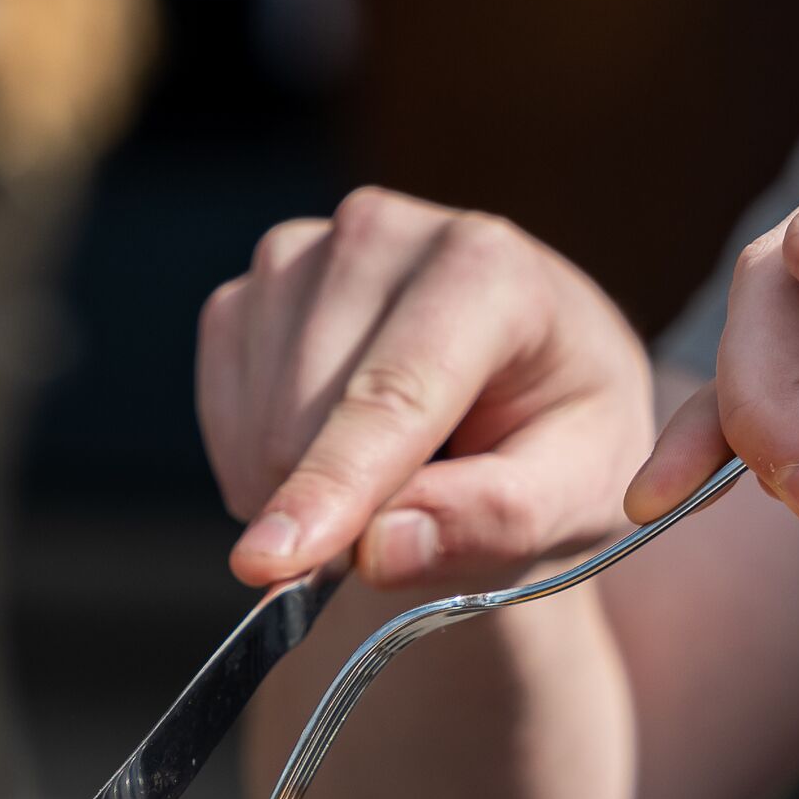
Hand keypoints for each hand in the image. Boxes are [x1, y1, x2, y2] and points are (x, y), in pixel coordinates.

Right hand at [202, 188, 660, 588]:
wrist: (518, 389)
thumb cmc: (559, 439)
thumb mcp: (576, 494)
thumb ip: (497, 520)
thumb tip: (379, 549)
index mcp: (488, 266)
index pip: (392, 394)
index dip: (332, 484)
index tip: (269, 564)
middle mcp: (381, 233)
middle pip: (307, 418)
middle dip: (339, 509)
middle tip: (415, 520)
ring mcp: (302, 253)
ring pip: (255, 424)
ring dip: (302, 491)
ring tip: (388, 477)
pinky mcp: (250, 289)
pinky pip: (221, 415)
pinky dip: (262, 468)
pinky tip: (332, 454)